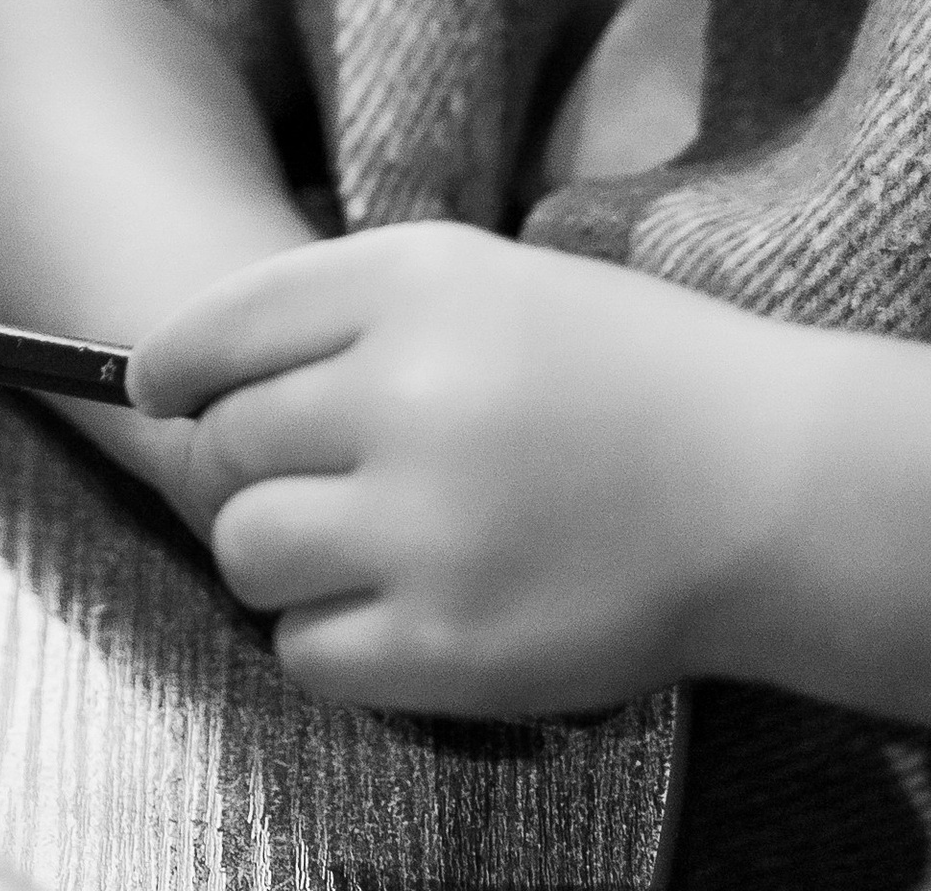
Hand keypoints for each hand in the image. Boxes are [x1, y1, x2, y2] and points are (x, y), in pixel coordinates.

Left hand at [130, 222, 768, 714]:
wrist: (769, 484)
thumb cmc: (625, 370)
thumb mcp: (491, 279)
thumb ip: (350, 314)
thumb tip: (189, 381)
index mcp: (417, 281)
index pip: (222, 326)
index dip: (174, 366)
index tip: (161, 390)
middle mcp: (407, 390)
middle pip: (226, 445)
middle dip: (250, 466)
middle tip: (315, 478)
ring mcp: (425, 524)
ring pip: (248, 549)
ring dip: (280, 554)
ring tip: (357, 544)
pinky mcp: (447, 645)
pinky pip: (305, 650)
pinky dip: (333, 636)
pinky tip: (402, 604)